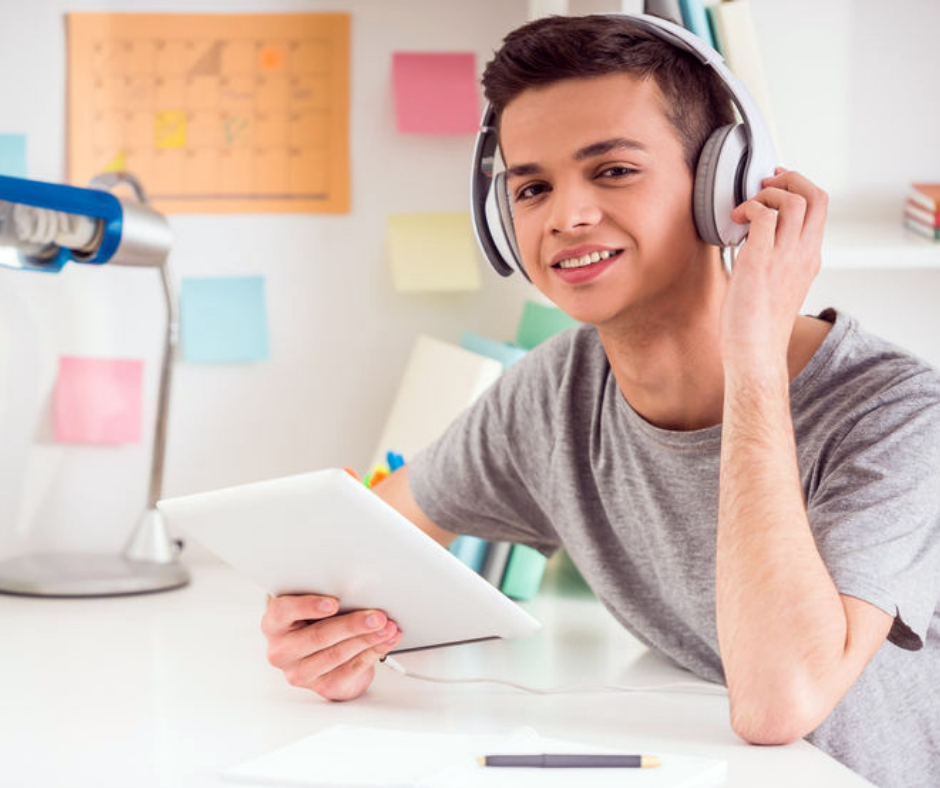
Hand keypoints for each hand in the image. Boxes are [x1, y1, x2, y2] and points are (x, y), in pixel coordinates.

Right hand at [261, 594, 401, 700]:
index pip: (283, 612)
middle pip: (317, 636)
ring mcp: (300, 672)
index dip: (308, 606)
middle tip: (376, 616)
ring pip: (336, 654)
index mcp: (274, 624)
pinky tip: (386, 640)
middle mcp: (282, 651)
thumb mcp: (314, 605)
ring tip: (386, 627)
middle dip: (351, 625)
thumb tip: (357, 590)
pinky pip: (352, 669)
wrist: (321, 652)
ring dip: (367, 639)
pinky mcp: (323, 686)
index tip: (334, 603)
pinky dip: (374, 651)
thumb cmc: (315, 621)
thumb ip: (326, 598)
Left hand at [720, 168, 827, 373]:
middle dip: (791, 178)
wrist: (756, 353)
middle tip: (765, 183)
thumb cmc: (758, 327)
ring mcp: (785, 257)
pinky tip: (735, 222)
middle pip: (816, 196)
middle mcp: (804, 254)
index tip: (777, 185)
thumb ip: (775, 262)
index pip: (820, 208)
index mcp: (810, 259)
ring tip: (745, 208)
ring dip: (766, 193)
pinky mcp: (761, 261)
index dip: (800, 187)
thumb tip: (752, 243)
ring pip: (793, 200)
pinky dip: (749, 208)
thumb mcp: (776, 287)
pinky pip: (764, 216)